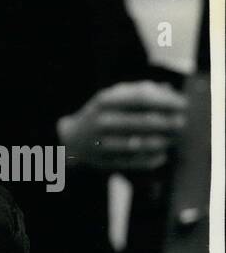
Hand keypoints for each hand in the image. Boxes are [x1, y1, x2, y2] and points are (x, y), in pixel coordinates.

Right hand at [57, 80, 187, 172]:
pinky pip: (134, 162)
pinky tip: (162, 155)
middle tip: (182, 123)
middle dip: (168, 123)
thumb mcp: (111, 97)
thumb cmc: (99, 114)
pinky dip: (152, 159)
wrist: (70, 141)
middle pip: (143, 122)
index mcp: (105, 101)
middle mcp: (102, 121)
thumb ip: (137, 91)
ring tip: (173, 139)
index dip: (165, 101)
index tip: (183, 104)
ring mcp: (103, 143)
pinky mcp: (106, 162)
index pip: (141, 99)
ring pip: (140, 144)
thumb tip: (167, 90)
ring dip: (162, 141)